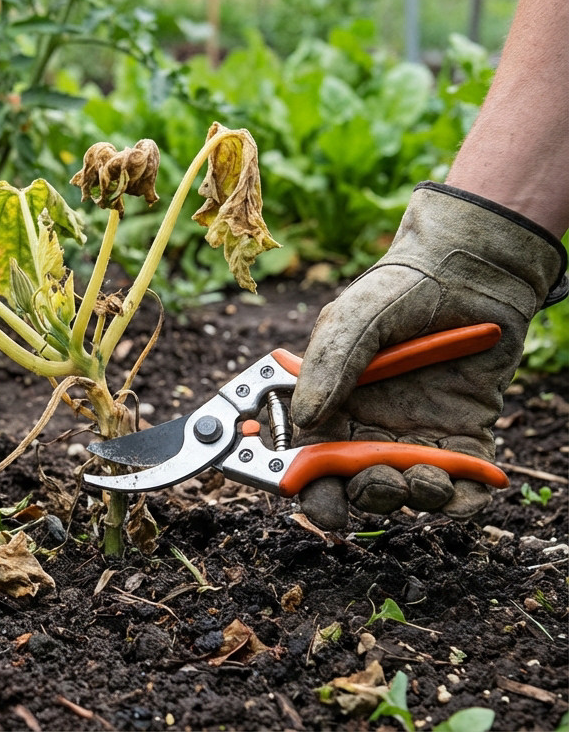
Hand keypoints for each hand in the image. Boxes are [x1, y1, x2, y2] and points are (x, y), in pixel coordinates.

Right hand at [292, 183, 566, 528]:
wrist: (470, 271)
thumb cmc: (399, 289)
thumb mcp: (349, 319)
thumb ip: (326, 367)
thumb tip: (302, 420)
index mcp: (330, 406)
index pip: (306, 457)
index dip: (301, 483)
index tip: (308, 494)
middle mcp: (369, 428)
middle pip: (353, 485)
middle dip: (360, 497)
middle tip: (374, 484)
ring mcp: (417, 435)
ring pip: (406, 491)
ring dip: (410, 496)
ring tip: (421, 477)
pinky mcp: (466, 436)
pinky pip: (462, 485)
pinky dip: (461, 500)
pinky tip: (461, 488)